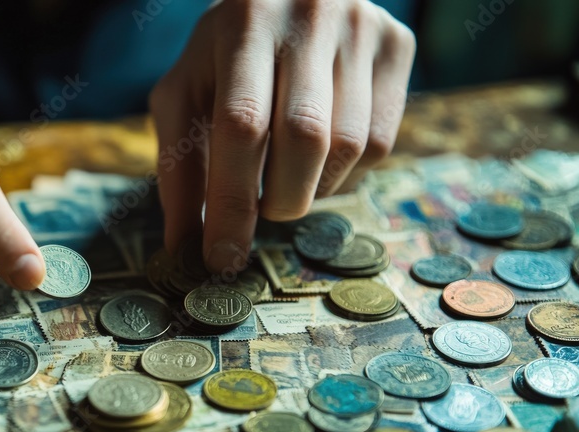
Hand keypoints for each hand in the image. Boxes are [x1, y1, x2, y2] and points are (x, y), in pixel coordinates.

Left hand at [150, 0, 415, 273]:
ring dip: (313, 189)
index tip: (221, 260)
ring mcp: (362, 27)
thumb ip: (179, 166)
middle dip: (279, 201)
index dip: (232, 202)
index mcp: (243, 23)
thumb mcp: (184, 94)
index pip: (242, 127)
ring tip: (285, 178)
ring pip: (349, 146)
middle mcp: (310, 16)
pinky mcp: (399, 45)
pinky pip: (382, 142)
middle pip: (305, 139)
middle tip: (261, 214)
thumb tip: (184, 247)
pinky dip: (345, 173)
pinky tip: (318, 159)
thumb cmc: (222, 56)